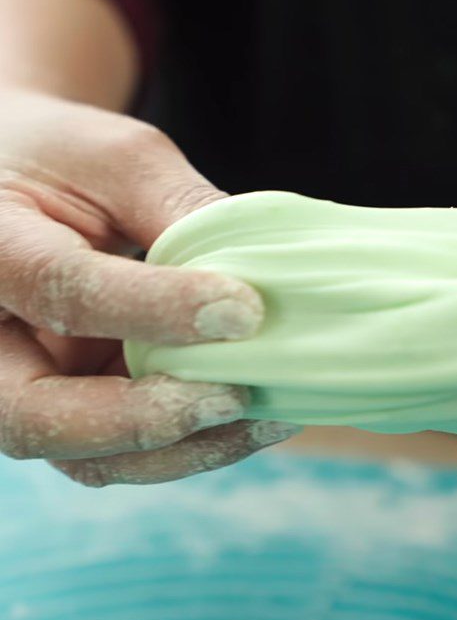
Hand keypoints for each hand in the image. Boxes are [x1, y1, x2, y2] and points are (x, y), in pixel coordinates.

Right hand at [0, 87, 297, 485]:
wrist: (19, 193)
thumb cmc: (64, 167)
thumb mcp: (117, 162)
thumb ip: (180, 212)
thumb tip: (263, 282)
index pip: (61, 289)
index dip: (155, 307)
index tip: (246, 310)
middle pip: (38, 418)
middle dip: (147, 419)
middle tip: (238, 398)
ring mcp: (24, 387)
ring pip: (87, 458)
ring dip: (184, 449)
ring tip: (268, 417)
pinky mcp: (72, 410)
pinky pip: (125, 452)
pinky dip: (191, 445)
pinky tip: (253, 417)